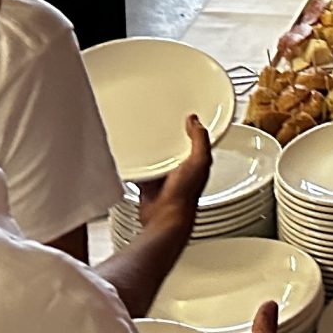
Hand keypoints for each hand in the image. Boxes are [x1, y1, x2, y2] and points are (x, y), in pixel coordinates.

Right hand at [133, 115, 210, 233]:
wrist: (164, 218)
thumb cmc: (184, 196)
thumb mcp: (198, 161)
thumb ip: (199, 140)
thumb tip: (195, 120)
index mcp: (196, 164)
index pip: (195, 141)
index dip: (191, 128)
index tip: (184, 114)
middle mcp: (181, 170)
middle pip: (174, 147)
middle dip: (168, 136)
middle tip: (160, 120)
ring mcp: (164, 177)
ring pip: (156, 156)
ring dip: (152, 149)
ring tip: (145, 133)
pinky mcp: (148, 183)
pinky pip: (141, 168)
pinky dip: (137, 162)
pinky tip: (134, 153)